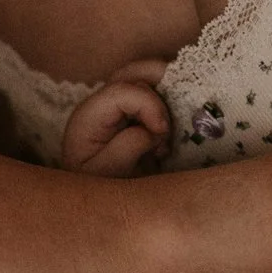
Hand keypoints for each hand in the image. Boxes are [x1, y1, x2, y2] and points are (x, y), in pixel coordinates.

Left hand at [59, 62, 172, 177]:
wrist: (92, 200)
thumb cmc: (96, 186)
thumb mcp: (107, 173)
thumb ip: (127, 147)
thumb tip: (151, 130)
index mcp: (90, 115)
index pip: (121, 91)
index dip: (149, 104)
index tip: (162, 131)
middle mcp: (102, 103)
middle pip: (133, 72)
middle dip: (162, 80)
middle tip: (182, 104)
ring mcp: (117, 106)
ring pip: (146, 78)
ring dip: (166, 94)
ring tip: (168, 129)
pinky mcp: (131, 113)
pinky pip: (154, 94)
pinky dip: (168, 104)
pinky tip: (167, 134)